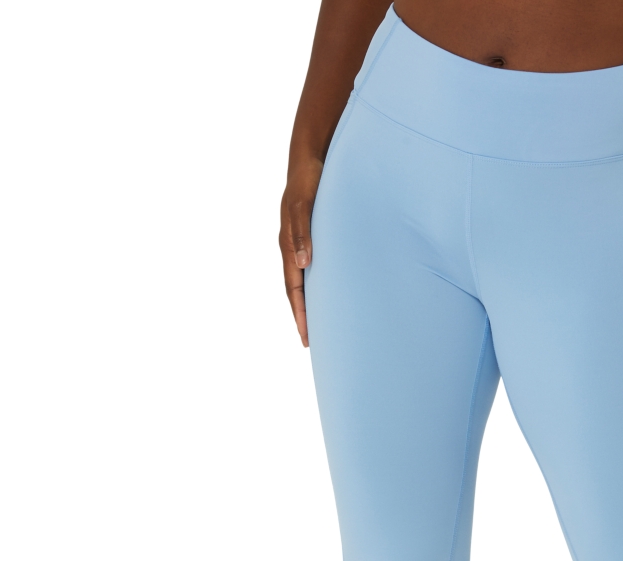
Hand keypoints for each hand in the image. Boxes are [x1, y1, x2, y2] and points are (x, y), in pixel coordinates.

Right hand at [280, 155, 323, 347]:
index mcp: (289, 245)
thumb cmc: (309, 180)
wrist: (312, 157)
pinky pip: (315, 267)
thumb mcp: (304, 204)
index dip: (300, 314)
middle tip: (314, 342)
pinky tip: (334, 292)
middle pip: (298, 291)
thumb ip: (302, 231)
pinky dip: (321, 284)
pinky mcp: (314, 236)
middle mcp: (294, 248)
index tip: (306, 338)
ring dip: (312, 303)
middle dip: (304, 316)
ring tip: (323, 325)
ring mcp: (303, 243)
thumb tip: (302, 262)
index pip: (294, 289)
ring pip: (306, 281)